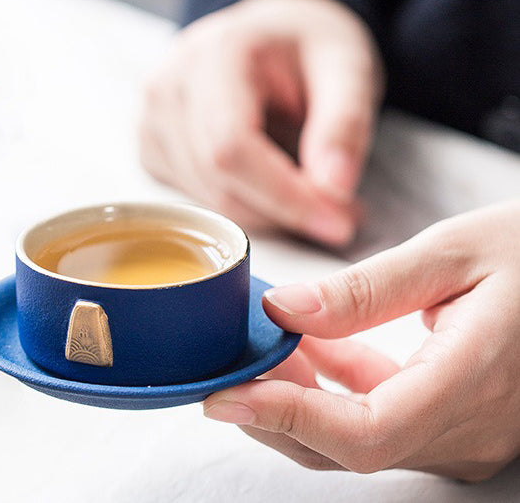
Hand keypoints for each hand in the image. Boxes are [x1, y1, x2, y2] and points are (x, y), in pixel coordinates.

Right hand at [139, 0, 383, 244]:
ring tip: (314, 192)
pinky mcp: (150, 146)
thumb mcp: (347, 67)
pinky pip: (194, 198)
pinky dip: (240, 205)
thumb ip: (344, 123)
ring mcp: (151, 117)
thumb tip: (334, 188)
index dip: (283, 195)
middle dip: (283, 210)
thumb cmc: (306, 45)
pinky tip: (269, 180)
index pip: (232, 147)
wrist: (267, 31)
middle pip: (216, 179)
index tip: (339, 221)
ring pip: (205, 199)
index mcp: (214, 54)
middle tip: (341, 214)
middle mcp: (167, 85)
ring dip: (266, 213)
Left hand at [203, 200, 519, 480]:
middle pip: (348, 445)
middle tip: (225, 364)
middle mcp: (469, 430)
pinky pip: (381, 417)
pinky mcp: (456, 420)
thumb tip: (285, 310)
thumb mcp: (451, 254)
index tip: (225, 396)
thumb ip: (367, 291)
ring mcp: (465, 433)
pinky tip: (307, 345)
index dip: (285, 418)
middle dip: (275, 408)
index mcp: (472, 384)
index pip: (363, 432)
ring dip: (300, 397)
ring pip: (359, 436)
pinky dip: (335, 388)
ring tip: (259, 345)